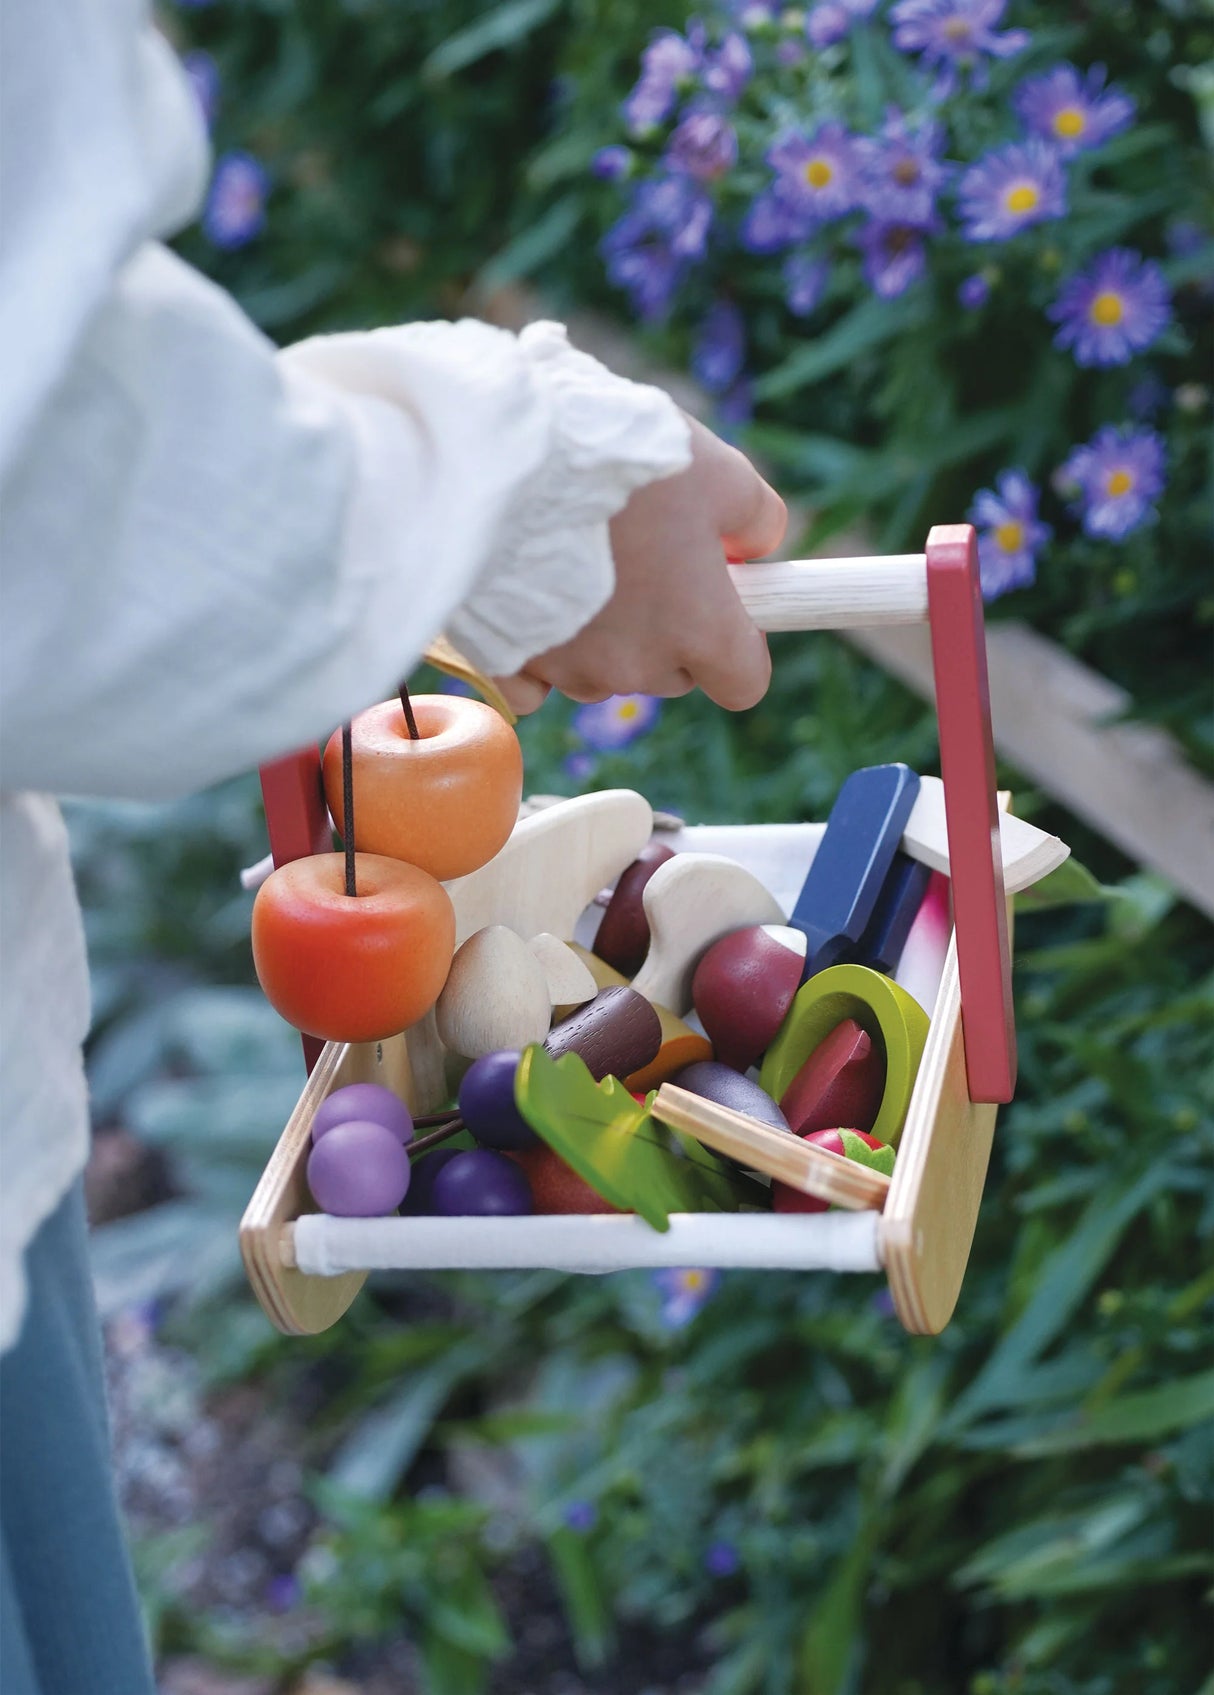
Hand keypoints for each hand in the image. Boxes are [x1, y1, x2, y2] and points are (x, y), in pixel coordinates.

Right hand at [494, 414, 785, 714]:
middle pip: (669, 673)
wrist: (504, 455)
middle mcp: (637, 667)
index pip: (744, 683)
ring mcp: (568, 671)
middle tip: (642, 556)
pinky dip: (538, 647)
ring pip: (601, 670)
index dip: (738, 644)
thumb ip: (755, 517)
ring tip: (576, 556)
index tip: (723, 602)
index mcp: (699, 631)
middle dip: (666, 629)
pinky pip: (534, 680)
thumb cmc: (622, 461)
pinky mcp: (506, 664)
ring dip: (600, 634)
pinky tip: (530, 593)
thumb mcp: (717, 469)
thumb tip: (754, 545)